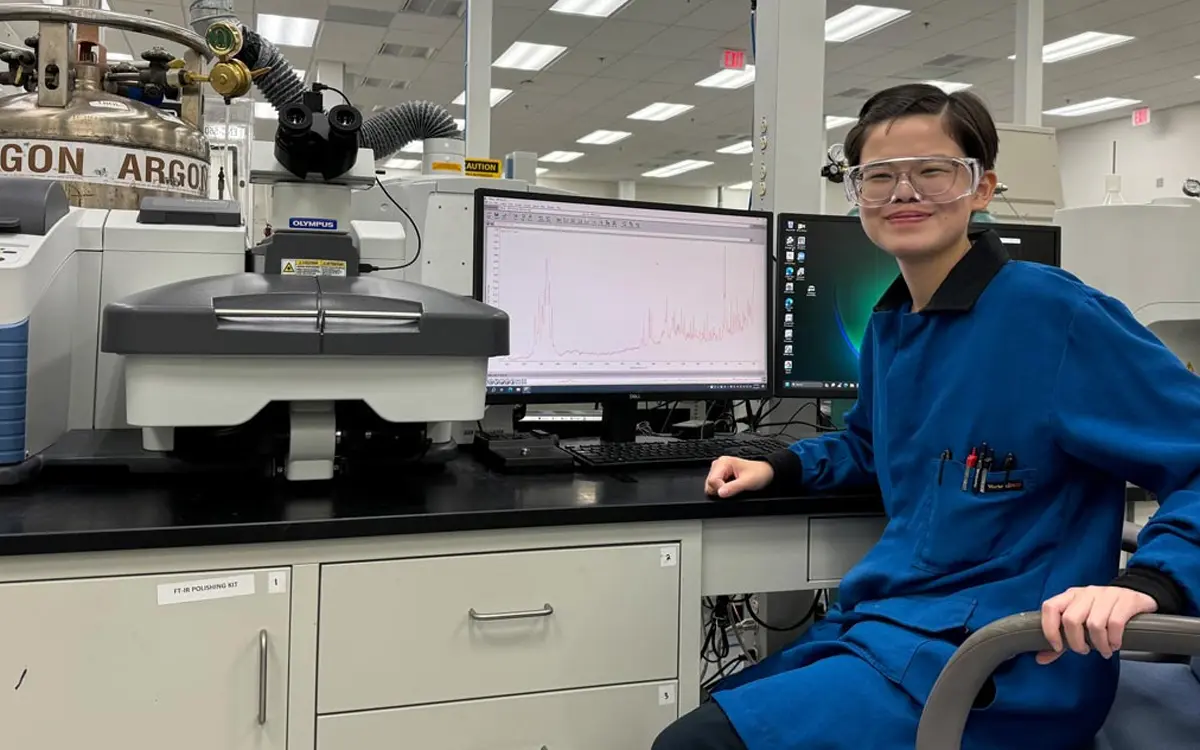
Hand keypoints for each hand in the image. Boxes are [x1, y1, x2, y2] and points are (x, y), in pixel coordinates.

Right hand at [705, 457, 773, 497]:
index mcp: (723, 462)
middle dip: (720, 490)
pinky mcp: (720, 474)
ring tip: (734, 486)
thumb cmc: (759, 473)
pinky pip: (715, 486)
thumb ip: (733, 488)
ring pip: (711, 486)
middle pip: (709, 484)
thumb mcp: (748, 482)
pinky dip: (722, 489)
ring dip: (721, 490)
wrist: (766, 472)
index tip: (730, 491)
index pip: (712, 481)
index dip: (720, 489)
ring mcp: (719, 469)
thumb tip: (720, 493)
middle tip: (734, 488)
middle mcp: (719, 464)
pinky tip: (731, 486)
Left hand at [1038, 586, 1157, 663]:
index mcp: (1070, 596)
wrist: (1135, 598)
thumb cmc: (1104, 613)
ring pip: (1094, 623)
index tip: (1057, 647)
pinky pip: (1115, 623)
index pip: (1050, 607)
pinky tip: (1115, 644)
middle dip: (1076, 642)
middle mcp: (1086, 593)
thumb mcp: (1082, 623)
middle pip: (1071, 619)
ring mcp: (1107, 594)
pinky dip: (1114, 640)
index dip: (1050, 629)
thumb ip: (1062, 640)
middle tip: (1084, 651)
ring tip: (1104, 650)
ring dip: (1099, 644)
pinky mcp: (1127, 600)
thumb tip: (1041, 658)